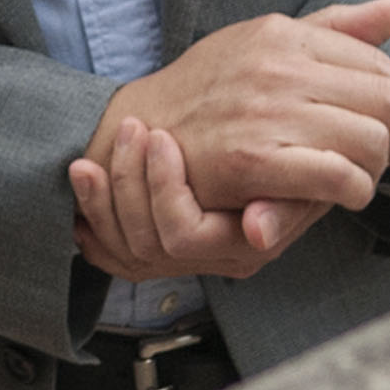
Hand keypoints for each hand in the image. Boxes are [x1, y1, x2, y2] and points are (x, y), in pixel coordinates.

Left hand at [70, 115, 330, 282]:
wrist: (288, 159)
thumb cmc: (299, 163)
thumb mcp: (305, 180)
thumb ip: (284, 206)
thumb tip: (258, 230)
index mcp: (241, 246)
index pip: (183, 234)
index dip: (163, 187)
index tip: (160, 136)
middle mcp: (209, 260)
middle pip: (145, 243)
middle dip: (126, 181)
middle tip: (130, 128)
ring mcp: (181, 258)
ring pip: (123, 249)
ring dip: (98, 200)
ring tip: (88, 158)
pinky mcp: (156, 245)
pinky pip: (113, 253)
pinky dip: (91, 222)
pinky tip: (85, 191)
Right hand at [87, 0, 389, 215]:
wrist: (135, 130)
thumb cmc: (207, 92)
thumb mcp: (262, 44)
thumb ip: (332, 28)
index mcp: (281, 34)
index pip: (378, 65)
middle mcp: (276, 66)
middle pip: (386, 101)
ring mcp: (264, 111)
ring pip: (370, 140)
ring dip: (378, 168)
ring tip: (362, 178)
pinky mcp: (251, 159)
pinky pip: (338, 177)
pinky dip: (354, 192)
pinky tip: (342, 195)